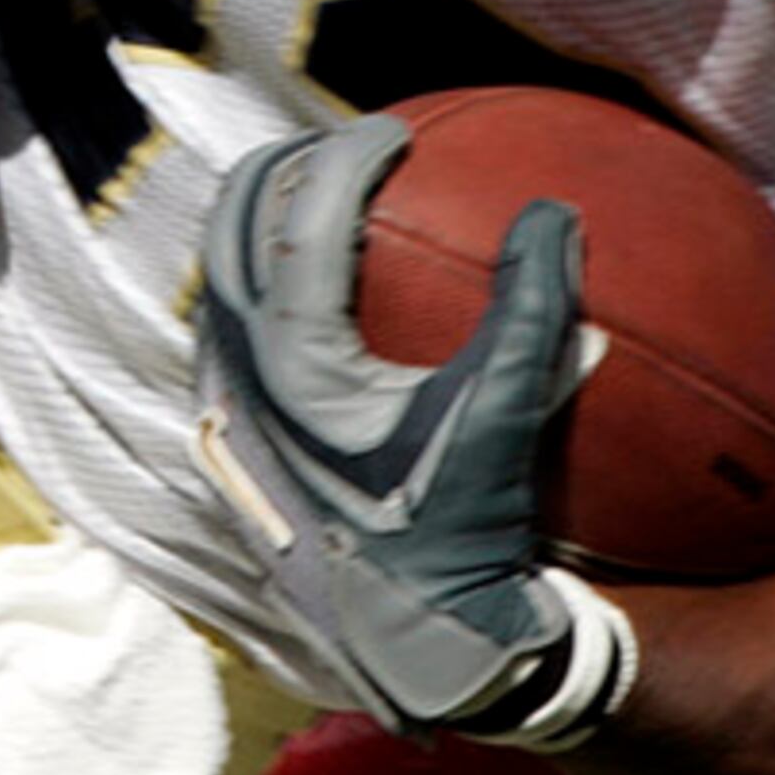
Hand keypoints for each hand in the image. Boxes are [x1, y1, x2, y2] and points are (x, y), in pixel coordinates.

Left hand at [193, 118, 631, 742]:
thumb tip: (555, 211)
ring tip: (324, 198)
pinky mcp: (234, 443)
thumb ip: (534, 308)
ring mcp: (227, 413)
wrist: (416, 641)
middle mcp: (240, 380)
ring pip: (219, 283)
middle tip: (346, 148)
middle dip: (282, 172)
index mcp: (295, 365)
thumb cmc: (467, 533)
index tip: (396, 133)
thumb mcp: (509, 416)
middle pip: (230, 233)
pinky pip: (232, 333)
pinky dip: (267, 288)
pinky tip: (324, 291)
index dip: (345, 159)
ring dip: (264, 227)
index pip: (300, 222)